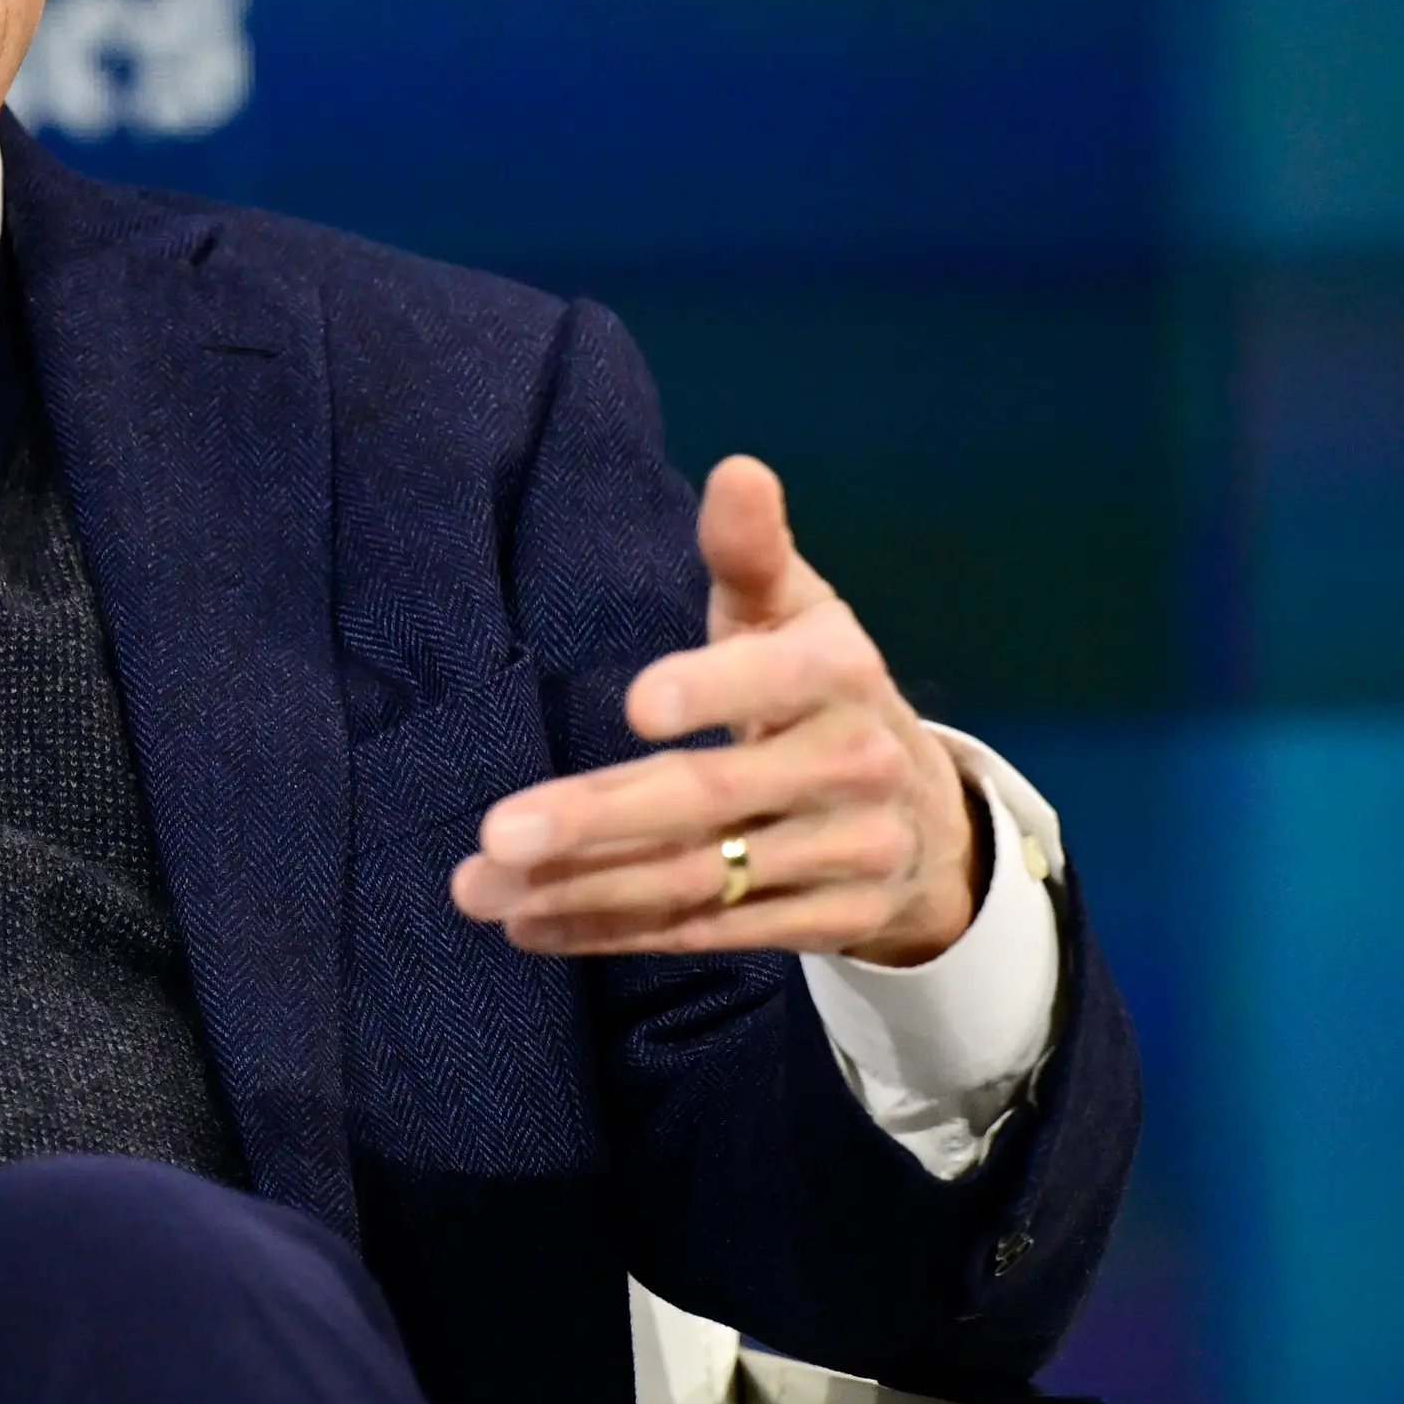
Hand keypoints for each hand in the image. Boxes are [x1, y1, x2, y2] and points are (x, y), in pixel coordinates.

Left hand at [449, 454, 975, 967]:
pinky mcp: (829, 921)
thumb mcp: (797, 613)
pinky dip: (613, 934)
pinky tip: (531, 927)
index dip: (713, 689)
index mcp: (841, 672)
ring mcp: (848, 852)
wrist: (924, 816)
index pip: (779, 680)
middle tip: (495, 831)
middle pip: (713, 796)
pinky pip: (709, 933)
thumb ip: (752, 552)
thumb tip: (736, 470)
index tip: (635, 705)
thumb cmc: (820, 690)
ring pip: (699, 879)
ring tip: (479, 890)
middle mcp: (854, 765)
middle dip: (598, 818)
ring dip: (581, 889)